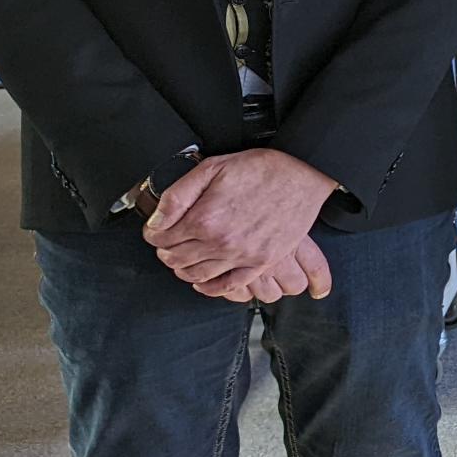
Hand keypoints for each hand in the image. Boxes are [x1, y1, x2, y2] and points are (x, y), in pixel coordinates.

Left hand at [146, 149, 337, 291]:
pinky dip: (209, 288)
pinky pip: (228, 286)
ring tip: (183, 257)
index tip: (156, 229)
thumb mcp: (212, 168)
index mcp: (205, 218)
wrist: (303, 174)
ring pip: (196, 275)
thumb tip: (156, 222)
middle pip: (175, 258)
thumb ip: (178, 195)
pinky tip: (203, 281)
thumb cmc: (261, 168)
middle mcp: (221, 242)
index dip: (153, 232)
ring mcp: (242, 255)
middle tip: (168, 241)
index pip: (161, 237)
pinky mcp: (262, 262)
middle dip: (165, 249)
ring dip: (182, 268)